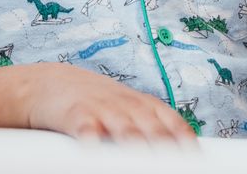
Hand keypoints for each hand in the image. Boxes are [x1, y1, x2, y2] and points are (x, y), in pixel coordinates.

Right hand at [26, 63, 197, 143]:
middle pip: (151, 127)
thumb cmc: (97, 102)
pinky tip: (94, 147)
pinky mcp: (75, 114)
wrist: (52, 84)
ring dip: (136, 141)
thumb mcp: (127, 108)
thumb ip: (151, 126)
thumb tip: (179, 150)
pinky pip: (85, 126)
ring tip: (143, 159)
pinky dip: (91, 136)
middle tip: (173, 163)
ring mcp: (102, 108)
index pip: (172, 122)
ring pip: (124, 126)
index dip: (184, 139)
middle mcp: (126, 105)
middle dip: (165, 145)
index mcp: (144, 105)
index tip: (194, 157)